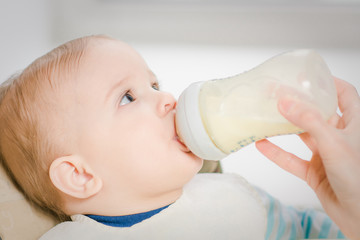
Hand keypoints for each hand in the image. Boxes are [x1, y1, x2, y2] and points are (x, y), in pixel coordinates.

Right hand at [255, 77, 359, 239]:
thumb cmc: (359, 178)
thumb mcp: (334, 143)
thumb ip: (309, 122)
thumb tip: (286, 102)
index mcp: (354, 124)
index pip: (344, 94)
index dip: (328, 83)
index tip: (307, 76)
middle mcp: (339, 136)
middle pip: (317, 113)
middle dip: (297, 103)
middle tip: (277, 94)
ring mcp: (325, 154)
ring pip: (301, 136)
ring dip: (284, 127)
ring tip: (266, 115)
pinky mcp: (314, 171)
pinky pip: (292, 159)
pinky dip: (277, 153)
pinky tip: (262, 145)